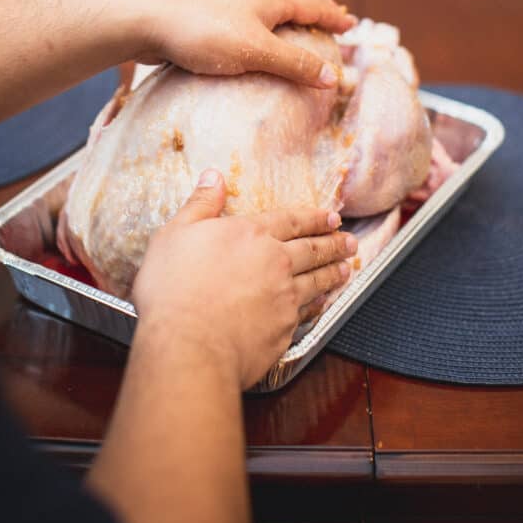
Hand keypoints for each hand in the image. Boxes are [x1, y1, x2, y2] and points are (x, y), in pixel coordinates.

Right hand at [132, 169, 356, 388]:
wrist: (188, 345)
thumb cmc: (174, 290)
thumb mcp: (175, 234)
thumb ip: (200, 204)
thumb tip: (213, 177)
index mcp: (250, 234)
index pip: (291, 220)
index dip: (314, 217)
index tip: (331, 217)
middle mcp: (275, 262)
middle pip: (313, 249)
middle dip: (333, 243)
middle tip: (349, 241)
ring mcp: (283, 297)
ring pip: (317, 280)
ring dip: (333, 272)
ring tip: (345, 268)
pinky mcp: (283, 330)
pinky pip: (308, 312)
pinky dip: (319, 305)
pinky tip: (323, 304)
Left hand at [135, 0, 356, 87]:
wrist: (144, 18)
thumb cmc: (203, 33)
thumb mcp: (256, 52)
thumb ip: (294, 64)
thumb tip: (333, 77)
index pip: (313, 4)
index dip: (333, 16)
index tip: (351, 24)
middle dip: (313, 11)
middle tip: (331, 19)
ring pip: (266, 5)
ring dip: (286, 17)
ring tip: (294, 27)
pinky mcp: (204, 9)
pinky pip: (244, 16)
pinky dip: (261, 25)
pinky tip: (250, 37)